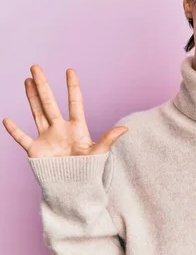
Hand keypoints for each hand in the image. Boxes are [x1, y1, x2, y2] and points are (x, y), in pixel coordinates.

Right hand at [3, 65, 127, 158]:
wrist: (74, 187)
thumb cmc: (88, 170)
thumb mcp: (99, 153)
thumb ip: (108, 139)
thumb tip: (125, 129)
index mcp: (77, 128)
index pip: (75, 103)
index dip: (72, 87)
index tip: (70, 70)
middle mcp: (60, 129)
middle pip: (50, 102)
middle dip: (43, 85)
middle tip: (35, 67)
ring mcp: (47, 137)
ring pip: (37, 113)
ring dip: (31, 97)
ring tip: (27, 80)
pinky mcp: (35, 150)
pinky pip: (22, 138)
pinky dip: (14, 131)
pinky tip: (7, 119)